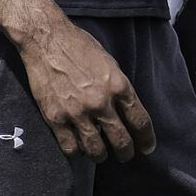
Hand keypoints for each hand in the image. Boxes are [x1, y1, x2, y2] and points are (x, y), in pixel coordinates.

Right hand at [16, 18, 155, 161]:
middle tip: (126, 156)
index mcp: (118, 86)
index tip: (148, 147)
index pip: (140, 121)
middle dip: (126, 153)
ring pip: (96, 150)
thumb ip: (119, 88)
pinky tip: (79, 148)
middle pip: (121, 141)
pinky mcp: (56, 118)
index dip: (147, 139)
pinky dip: (77, 152)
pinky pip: (70, 147)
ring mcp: (77, 112)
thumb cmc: (80, 47)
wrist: (47, 40)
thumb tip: (126, 110)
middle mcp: (101, 102)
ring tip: (100, 154)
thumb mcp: (110, 63)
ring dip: (101, 156)